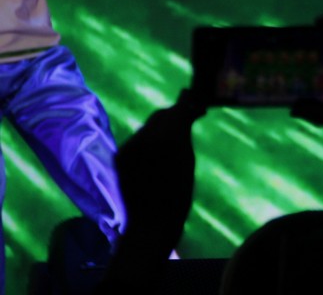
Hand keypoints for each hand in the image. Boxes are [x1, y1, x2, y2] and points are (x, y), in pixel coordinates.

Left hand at [115, 90, 206, 242]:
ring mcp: (128, 146)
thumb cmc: (179, 192)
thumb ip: (185, 129)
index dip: (189, 105)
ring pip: (149, 127)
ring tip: (173, 141)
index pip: (178, 110)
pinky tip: (157, 155)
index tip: (200, 105)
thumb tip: (190, 107)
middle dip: (174, 115)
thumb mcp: (187, 158)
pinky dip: (149, 142)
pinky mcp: (119, 156)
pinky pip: (138, 140)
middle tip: (190, 120)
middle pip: (161, 116)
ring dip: (161, 129)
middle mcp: (143, 137)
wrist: (151, 221)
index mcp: (166, 138)